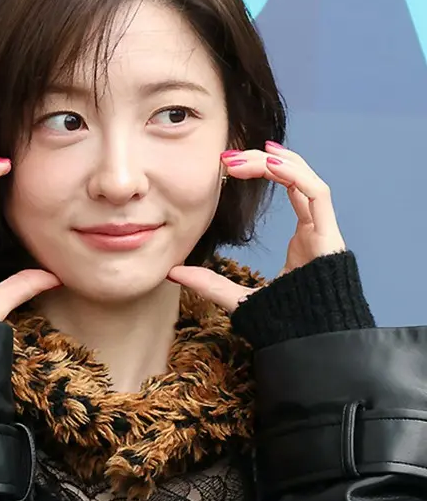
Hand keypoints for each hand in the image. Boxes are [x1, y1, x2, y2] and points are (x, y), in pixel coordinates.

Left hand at [167, 142, 345, 311]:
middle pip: (296, 177)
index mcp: (302, 238)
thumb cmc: (283, 325)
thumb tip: (172, 272)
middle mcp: (315, 229)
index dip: (262, 170)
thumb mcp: (236, 297)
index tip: (229, 163)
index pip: (288, 187)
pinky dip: (296, 175)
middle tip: (228, 156)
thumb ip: (208, 283)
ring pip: (306, 179)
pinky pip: (318, 194)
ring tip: (241, 158)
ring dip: (275, 162)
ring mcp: (324, 232)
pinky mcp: (329, 237)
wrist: (308, 345)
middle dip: (263, 160)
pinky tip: (271, 165)